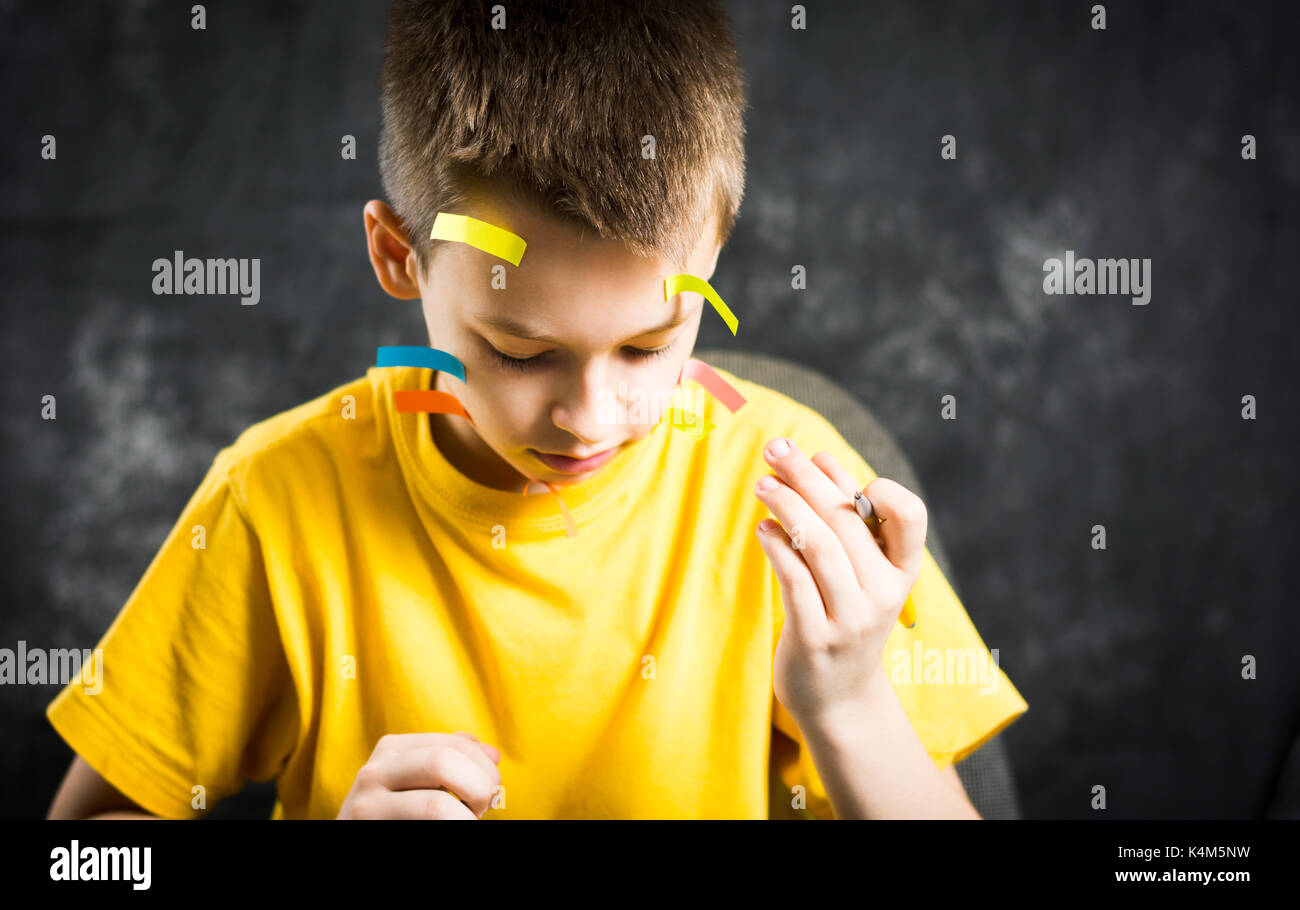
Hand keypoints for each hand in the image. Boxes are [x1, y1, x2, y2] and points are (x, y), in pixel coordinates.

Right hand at [336, 731, 502, 818]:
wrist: (357, 835)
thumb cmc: (396, 814)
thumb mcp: (419, 781)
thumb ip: (452, 761)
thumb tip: (493, 755)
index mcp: (392, 749)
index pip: (457, 745)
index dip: (486, 769)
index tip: (490, 793)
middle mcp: (374, 772)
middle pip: (443, 764)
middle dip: (478, 787)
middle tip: (482, 810)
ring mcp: (366, 807)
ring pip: (436, 806)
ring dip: (466, 819)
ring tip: (466, 824)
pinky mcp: (366, 832)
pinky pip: (425, 829)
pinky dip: (452, 830)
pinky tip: (446, 834)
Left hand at [753, 437, 926, 731]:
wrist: (838, 696)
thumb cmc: (843, 615)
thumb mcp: (858, 571)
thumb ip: (845, 517)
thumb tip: (821, 458)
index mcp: (901, 571)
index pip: (911, 517)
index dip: (879, 487)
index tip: (830, 464)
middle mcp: (883, 593)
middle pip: (847, 519)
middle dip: (807, 476)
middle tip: (775, 448)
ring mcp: (851, 618)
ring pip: (819, 544)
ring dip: (786, 505)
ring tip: (762, 484)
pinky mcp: (815, 638)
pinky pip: (794, 579)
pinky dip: (776, 545)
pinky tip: (762, 527)